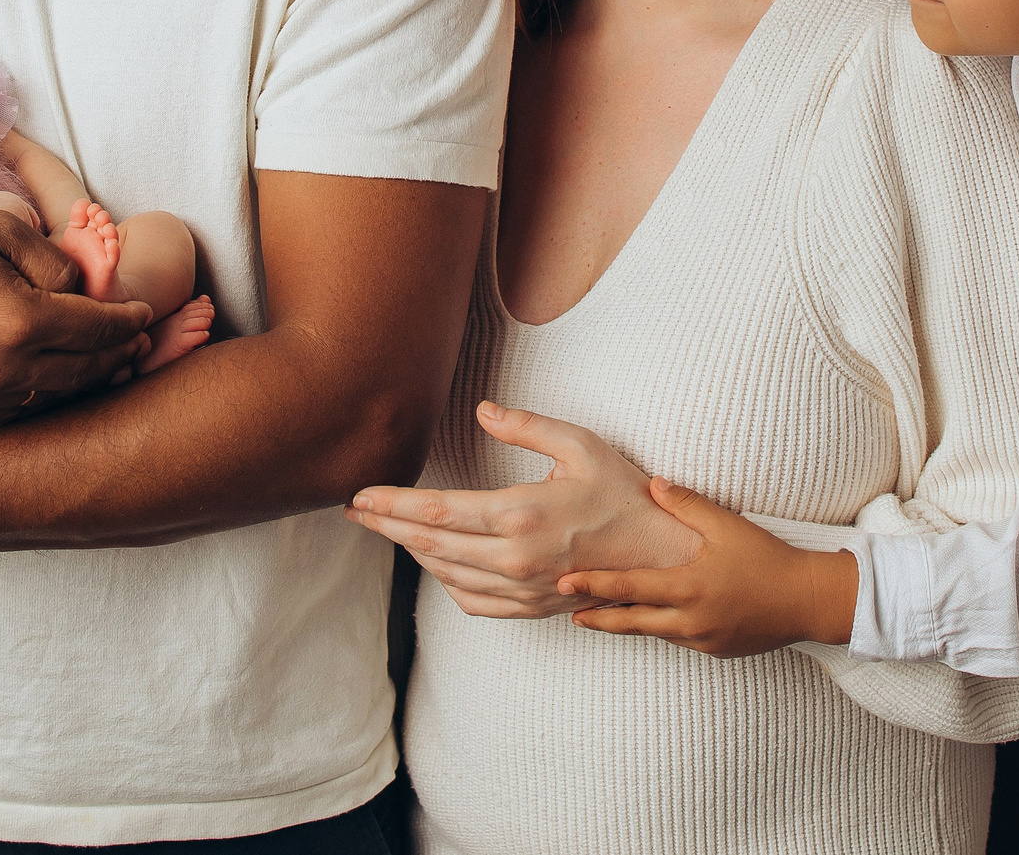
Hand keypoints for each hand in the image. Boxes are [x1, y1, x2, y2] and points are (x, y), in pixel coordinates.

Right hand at [0, 203, 154, 423]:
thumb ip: (53, 260)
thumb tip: (84, 290)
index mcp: (19, 322)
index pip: (98, 327)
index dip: (129, 319)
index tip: (144, 311)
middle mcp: (2, 371)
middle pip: (84, 369)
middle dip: (117, 352)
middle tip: (136, 338)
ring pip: (53, 394)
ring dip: (84, 376)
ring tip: (103, 356)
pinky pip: (17, 406)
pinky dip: (43, 390)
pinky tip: (52, 372)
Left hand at [345, 401, 699, 618]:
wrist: (663, 555)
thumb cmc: (624, 494)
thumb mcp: (581, 445)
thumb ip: (528, 426)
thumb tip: (483, 410)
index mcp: (522, 514)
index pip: (437, 512)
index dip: (392, 504)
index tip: (361, 495)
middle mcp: (516, 558)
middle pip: (430, 545)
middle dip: (386, 526)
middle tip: (354, 510)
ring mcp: (523, 589)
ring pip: (446, 574)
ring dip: (410, 551)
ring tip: (387, 528)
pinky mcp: (532, 608)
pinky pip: (473, 602)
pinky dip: (445, 582)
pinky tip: (435, 563)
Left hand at [560, 476, 859, 656]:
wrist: (809, 601)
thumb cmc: (769, 559)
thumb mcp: (727, 525)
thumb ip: (686, 504)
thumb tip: (652, 483)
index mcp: (687, 587)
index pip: (628, 587)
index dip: (593, 585)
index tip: (563, 583)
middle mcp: (689, 620)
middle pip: (630, 622)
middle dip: (597, 617)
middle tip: (568, 611)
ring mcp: (702, 639)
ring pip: (653, 632)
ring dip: (626, 623)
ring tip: (597, 615)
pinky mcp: (715, 649)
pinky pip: (677, 639)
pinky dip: (659, 628)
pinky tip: (650, 617)